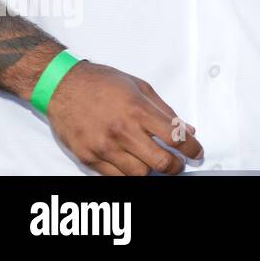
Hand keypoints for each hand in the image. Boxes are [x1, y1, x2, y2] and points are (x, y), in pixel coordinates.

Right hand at [44, 61, 203, 175]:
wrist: (63, 86)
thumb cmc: (101, 83)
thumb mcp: (141, 87)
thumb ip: (165, 111)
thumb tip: (186, 128)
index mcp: (138, 111)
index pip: (175, 137)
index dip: (191, 148)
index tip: (196, 152)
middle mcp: (122, 132)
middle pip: (160, 162)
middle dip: (176, 166)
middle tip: (179, 163)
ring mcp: (103, 147)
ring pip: (138, 175)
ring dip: (152, 171)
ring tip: (155, 163)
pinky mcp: (88, 158)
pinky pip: (114, 177)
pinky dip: (128, 175)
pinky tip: (134, 165)